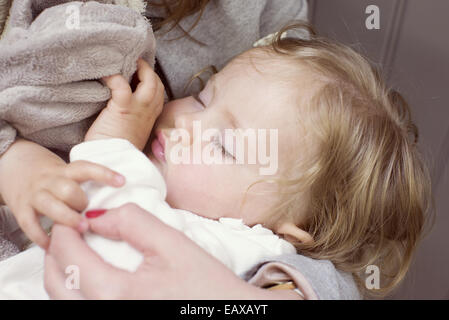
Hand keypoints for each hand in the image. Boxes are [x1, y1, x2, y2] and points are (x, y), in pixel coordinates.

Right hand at [5, 159, 124, 248]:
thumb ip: (90, 187)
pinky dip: (42, 237)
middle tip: (91, 214)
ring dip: (67, 218)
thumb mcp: (72, 175)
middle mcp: (50, 180)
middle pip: (67, 189)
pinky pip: (30, 224)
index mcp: (67, 171)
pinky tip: (54, 245)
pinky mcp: (21, 209)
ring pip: (49, 204)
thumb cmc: (57, 179)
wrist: (17, 168)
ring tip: (82, 229)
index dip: (104, 174)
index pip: (86, 168)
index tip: (122, 182)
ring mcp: (35, 194)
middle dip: (81, 202)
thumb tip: (119, 208)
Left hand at [44, 203, 285, 299]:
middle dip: (55, 252)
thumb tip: (98, 217)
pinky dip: (74, 288)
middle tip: (69, 230)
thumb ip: (132, 222)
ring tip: (75, 249)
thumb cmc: (204, 285)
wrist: (223, 313)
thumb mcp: (172, 244)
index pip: (69, 258)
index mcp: (116, 294)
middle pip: (56, 283)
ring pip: (63, 300)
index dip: (65, 231)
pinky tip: (89, 274)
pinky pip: (80, 307)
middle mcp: (103, 314)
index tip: (73, 216)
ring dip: (61, 271)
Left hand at [85, 59, 164, 149]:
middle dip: (147, 70)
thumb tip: (121, 103)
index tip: (138, 74)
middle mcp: (149, 111)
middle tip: (132, 63)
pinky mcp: (123, 108)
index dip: (150, 80)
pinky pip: (121, 84)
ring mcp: (139, 109)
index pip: (158, 93)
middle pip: (157, 83)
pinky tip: (104, 75)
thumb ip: (132, 116)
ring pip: (149, 80)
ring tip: (123, 62)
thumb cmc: (115, 147)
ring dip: (138, 68)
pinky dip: (113, 76)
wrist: (110, 161)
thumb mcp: (130, 131)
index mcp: (151, 116)